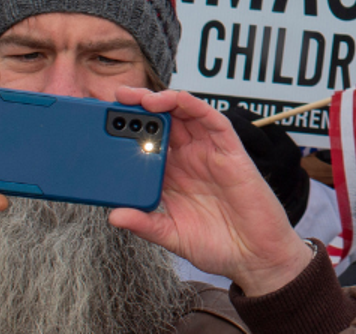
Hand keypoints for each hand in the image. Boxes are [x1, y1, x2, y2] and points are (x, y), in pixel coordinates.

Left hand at [106, 88, 313, 295]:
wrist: (255, 256)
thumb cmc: (217, 245)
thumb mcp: (171, 236)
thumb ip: (145, 224)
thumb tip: (113, 215)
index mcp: (173, 178)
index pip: (146, 146)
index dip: (126, 132)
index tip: (101, 125)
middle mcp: (190, 160)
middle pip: (163, 123)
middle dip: (139, 108)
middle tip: (115, 100)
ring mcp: (210, 153)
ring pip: (186, 115)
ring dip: (163, 101)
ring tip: (139, 98)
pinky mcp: (231, 151)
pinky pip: (213, 121)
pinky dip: (193, 106)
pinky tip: (175, 101)